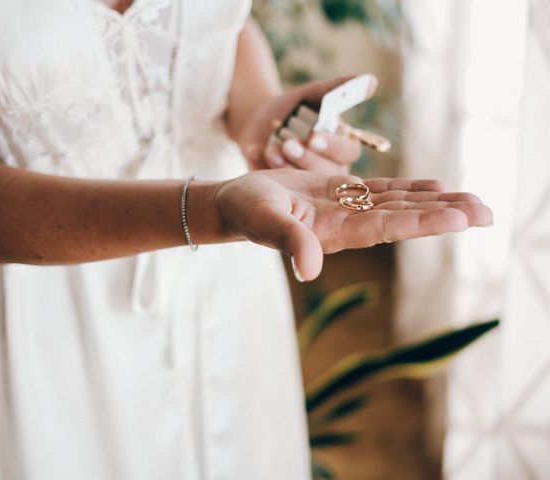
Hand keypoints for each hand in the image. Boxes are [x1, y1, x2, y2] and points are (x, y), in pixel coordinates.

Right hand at [214, 170, 492, 281]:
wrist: (238, 204)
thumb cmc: (245, 213)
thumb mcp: (263, 222)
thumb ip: (287, 241)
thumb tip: (309, 269)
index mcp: (334, 233)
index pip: (386, 227)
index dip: (422, 222)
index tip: (460, 219)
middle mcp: (349, 224)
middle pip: (404, 217)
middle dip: (444, 214)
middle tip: (487, 212)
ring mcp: (348, 208)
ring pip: (399, 203)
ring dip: (436, 201)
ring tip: (474, 200)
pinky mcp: (342, 194)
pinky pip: (383, 190)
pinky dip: (411, 187)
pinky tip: (435, 185)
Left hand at [237, 76, 376, 174]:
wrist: (261, 119)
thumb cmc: (296, 107)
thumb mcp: (313, 95)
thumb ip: (338, 89)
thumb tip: (371, 81)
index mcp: (342, 147)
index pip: (347, 151)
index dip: (332, 145)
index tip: (315, 136)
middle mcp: (329, 170)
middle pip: (326, 173)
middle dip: (306, 158)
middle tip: (289, 144)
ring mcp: (306, 184)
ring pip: (303, 183)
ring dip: (286, 166)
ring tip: (272, 149)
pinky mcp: (282, 189)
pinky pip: (274, 183)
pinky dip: (261, 164)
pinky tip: (253, 149)